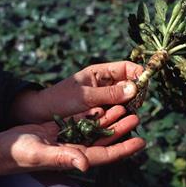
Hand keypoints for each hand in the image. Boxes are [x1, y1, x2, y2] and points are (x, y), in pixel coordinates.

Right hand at [0, 106, 144, 176]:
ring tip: (125, 106)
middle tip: (137, 116)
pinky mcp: (63, 128)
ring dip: (111, 117)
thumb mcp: (41, 155)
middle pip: (106, 138)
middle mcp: (77, 148)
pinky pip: (84, 119)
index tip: (142, 141)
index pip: (107, 154)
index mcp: (76, 158)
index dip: (124, 149)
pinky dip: (95, 112)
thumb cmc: (20, 154)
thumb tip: (85, 165)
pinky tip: (105, 103)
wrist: (3, 146)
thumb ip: (63, 159)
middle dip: (122, 129)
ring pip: (97, 127)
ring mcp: (71, 137)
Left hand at [12, 61, 142, 122]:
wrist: (41, 115)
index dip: (138, 72)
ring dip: (132, 103)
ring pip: (127, 97)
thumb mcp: (85, 96)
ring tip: (131, 113)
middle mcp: (105, 83)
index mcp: (100, 72)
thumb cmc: (60, 100)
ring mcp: (105, 97)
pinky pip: (119, 109)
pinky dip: (124, 113)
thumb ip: (110, 94)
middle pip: (130, 82)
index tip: (145, 84)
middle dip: (137, 90)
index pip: (127, 67)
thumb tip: (135, 88)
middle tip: (139, 102)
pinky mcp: (103, 110)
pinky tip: (125, 119)